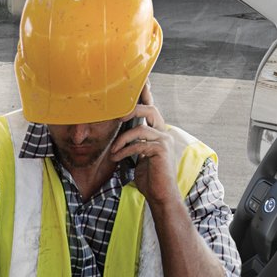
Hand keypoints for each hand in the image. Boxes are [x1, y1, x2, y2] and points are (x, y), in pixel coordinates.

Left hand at [110, 81, 180, 208]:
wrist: (160, 195)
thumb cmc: (149, 177)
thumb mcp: (138, 156)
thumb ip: (133, 142)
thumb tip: (118, 134)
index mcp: (158, 131)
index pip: (151, 108)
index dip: (145, 93)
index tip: (139, 80)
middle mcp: (163, 132)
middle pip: (149, 109)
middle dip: (131, 109)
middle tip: (116, 115)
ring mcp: (164, 140)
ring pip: (141, 128)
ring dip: (122, 140)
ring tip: (113, 151)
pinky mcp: (161, 150)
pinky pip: (139, 145)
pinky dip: (125, 151)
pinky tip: (117, 157)